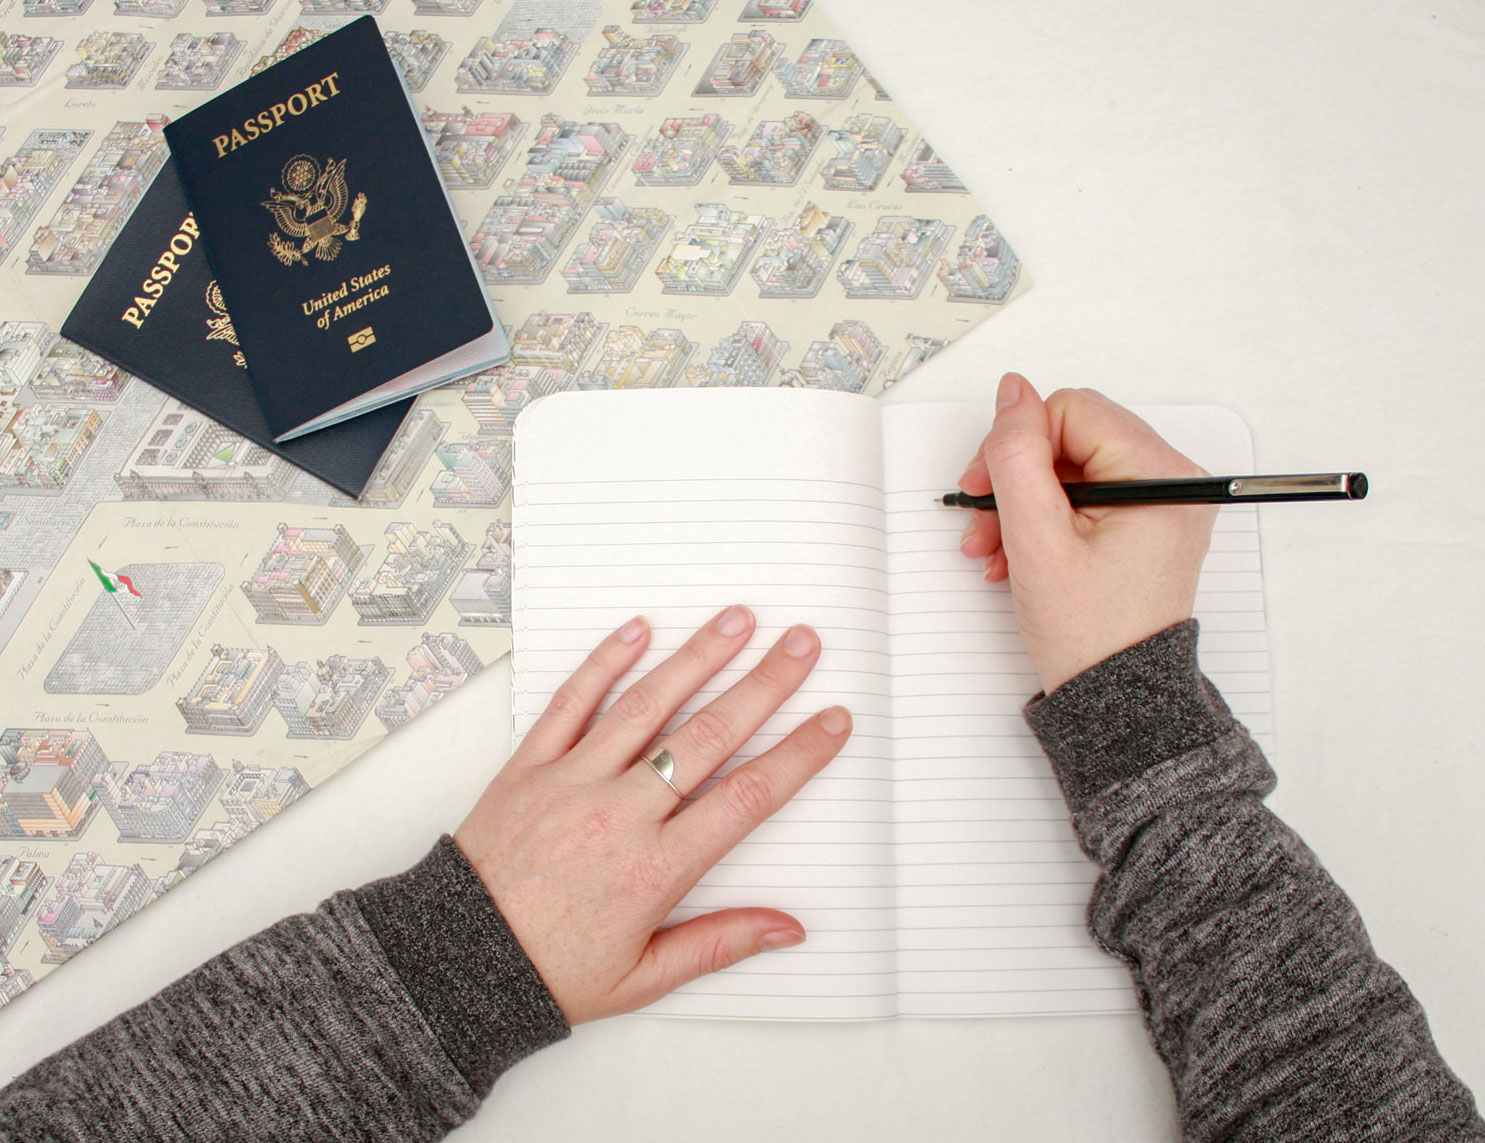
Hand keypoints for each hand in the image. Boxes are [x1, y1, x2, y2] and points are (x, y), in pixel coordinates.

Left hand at [453, 606, 850, 1024]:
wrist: (456, 961)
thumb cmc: (549, 969)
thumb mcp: (643, 976)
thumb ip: (719, 943)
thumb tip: (787, 928)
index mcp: (654, 868)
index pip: (746, 799)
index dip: (797, 756)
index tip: (832, 722)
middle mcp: (620, 814)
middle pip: (708, 736)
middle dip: (764, 685)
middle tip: (802, 645)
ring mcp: (573, 781)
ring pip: (647, 706)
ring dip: (698, 657)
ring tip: (738, 620)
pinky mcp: (530, 764)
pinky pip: (571, 702)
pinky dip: (605, 661)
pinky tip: (639, 628)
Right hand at [958, 375, 1217, 692]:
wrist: (1115, 699)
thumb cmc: (1089, 633)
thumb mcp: (1036, 536)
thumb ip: (1017, 455)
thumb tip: (1013, 391)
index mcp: (1160, 476)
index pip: (1070, 412)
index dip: (1015, 443)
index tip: (981, 488)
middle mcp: (1172, 481)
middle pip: (1070, 438)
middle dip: (1015, 479)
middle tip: (982, 521)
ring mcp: (1160, 503)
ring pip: (1070, 468)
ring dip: (1022, 503)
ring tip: (994, 549)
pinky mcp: (1145, 523)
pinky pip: (1085, 495)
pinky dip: (1045, 519)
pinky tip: (1018, 553)